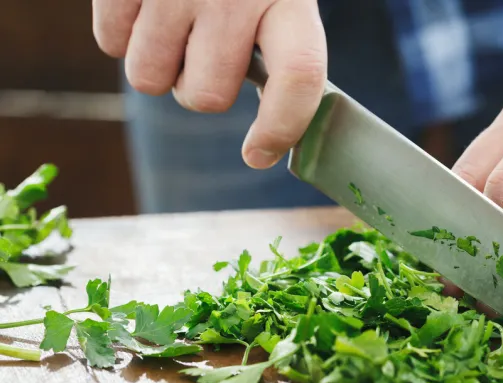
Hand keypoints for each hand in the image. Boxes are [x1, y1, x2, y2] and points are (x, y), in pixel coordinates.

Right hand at [92, 0, 326, 169]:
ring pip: (150, 79)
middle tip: (207, 51)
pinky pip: (111, 43)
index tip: (259, 154)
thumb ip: (284, 49)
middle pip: (205, 96)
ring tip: (176, 23)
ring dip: (160, 64)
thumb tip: (273, 140)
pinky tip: (146, 6)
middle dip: (202, 87)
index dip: (282, 127)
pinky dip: (124, 34)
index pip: (299, 77)